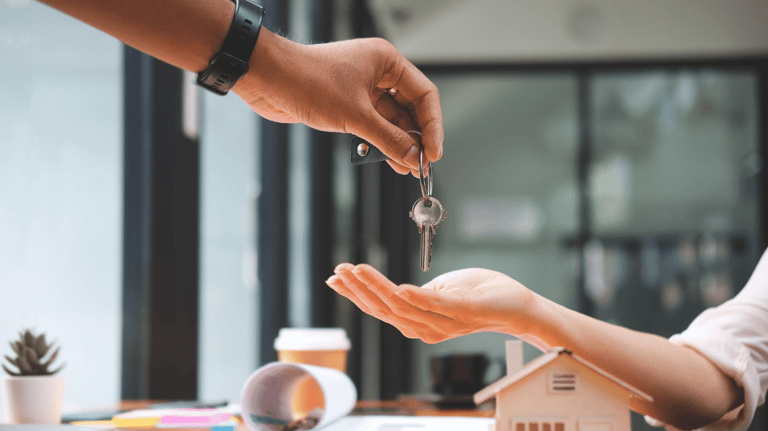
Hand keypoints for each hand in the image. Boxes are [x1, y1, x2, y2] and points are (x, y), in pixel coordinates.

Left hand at [234, 30, 442, 176]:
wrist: (268, 79)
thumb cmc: (306, 79)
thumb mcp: (355, 115)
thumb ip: (388, 139)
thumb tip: (413, 157)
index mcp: (386, 62)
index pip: (424, 95)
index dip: (433, 126)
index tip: (433, 153)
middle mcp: (377, 72)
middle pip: (410, 108)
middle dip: (416, 138)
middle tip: (421, 164)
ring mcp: (362, 88)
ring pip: (391, 119)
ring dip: (399, 143)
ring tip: (406, 167)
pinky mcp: (347, 103)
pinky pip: (373, 124)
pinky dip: (380, 142)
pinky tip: (388, 159)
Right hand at [326, 264, 537, 342]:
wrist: (517, 305)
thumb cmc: (478, 295)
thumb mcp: (439, 290)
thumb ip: (416, 294)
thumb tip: (394, 287)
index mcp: (418, 320)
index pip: (379, 308)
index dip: (355, 294)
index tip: (335, 277)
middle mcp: (426, 328)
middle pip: (384, 310)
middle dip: (358, 289)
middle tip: (339, 271)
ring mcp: (444, 323)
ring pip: (402, 307)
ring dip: (378, 288)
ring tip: (358, 270)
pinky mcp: (463, 313)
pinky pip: (434, 307)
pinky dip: (415, 298)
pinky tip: (399, 287)